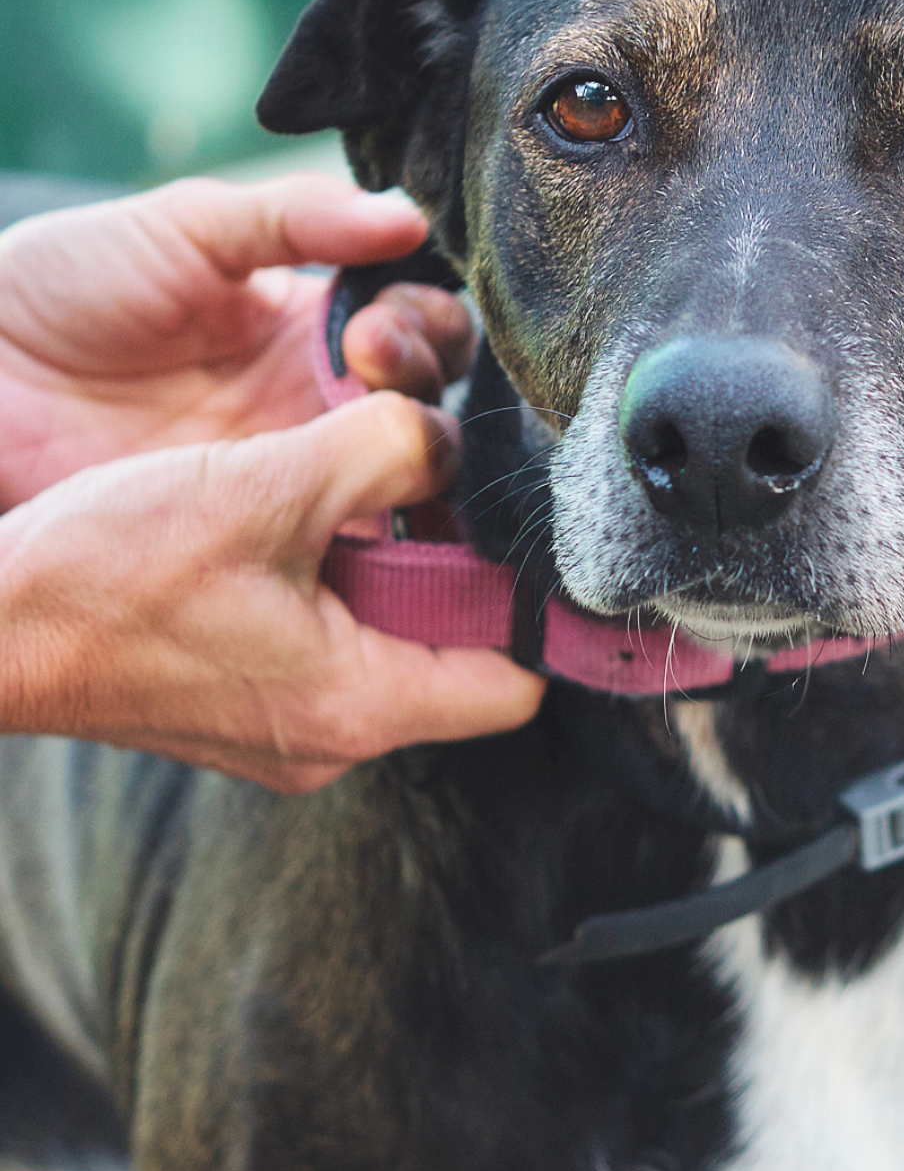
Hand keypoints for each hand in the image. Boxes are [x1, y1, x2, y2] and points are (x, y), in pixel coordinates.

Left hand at [0, 174, 474, 509]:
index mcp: (314, 323)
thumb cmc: (68, 286)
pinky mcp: (260, 534)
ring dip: (412, 451)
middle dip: (420, 377)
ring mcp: (294, 471)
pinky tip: (369, 508)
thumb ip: (299, 218)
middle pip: (427, 399)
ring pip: (403, 473)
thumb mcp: (188, 227)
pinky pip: (346, 540)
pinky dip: (378, 529)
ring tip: (372, 435)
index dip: (425, 323)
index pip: (420, 324)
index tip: (377, 324)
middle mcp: (320, 400)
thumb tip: (411, 216)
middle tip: (368, 361)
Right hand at [0, 391, 543, 791]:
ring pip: (390, 636)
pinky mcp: (243, 697)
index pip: (514, 682)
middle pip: (454, 651)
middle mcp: (332, 734)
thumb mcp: (266, 489)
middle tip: (429, 479)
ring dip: (388, 560)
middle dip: (453, 563)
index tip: (521, 530)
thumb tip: (446, 436)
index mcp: (359, 704)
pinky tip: (300, 516)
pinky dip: (333, 578)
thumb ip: (384, 452)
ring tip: (358, 484)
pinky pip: (329, 637)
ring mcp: (283, 724)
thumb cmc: (103, 571)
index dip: (532, 607)